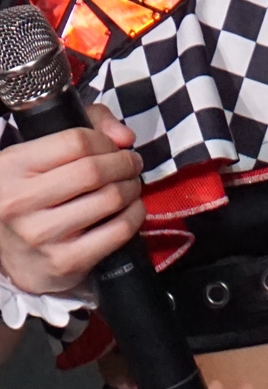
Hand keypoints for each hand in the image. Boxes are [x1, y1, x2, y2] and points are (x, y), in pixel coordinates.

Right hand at [0, 105, 143, 293]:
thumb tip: (125, 137)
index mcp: (11, 166)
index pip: (75, 142)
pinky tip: (131, 209)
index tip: (115, 147)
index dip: (105, 141)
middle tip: (132, 164)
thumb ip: (85, 127)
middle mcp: (20, 200)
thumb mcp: (38, 156)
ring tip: (131, 185)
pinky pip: (118, 231)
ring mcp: (42, 235)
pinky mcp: (65, 261)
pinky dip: (134, 216)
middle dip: (124, 164)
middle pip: (94, 171)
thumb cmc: (29, 197)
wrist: (11, 256)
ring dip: (132, 188)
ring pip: (110, 199)